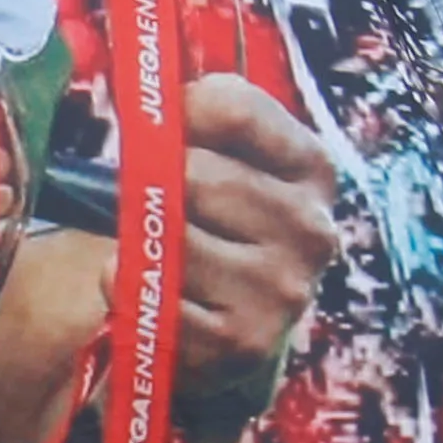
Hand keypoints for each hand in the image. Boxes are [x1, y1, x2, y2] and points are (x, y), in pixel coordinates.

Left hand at [174, 73, 340, 430]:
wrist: (228, 324)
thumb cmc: (217, 224)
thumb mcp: (231, 161)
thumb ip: (202, 119)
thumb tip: (154, 100)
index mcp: (311, 167)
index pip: (233, 109)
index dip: (178, 114)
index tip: (164, 133)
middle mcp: (311, 229)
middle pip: (194, 175)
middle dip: (153, 184)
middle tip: (150, 203)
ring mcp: (281, 290)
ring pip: (169, 238)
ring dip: (139, 243)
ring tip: (158, 254)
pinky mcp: (240, 342)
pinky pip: (150, 296)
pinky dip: (131, 292)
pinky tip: (158, 296)